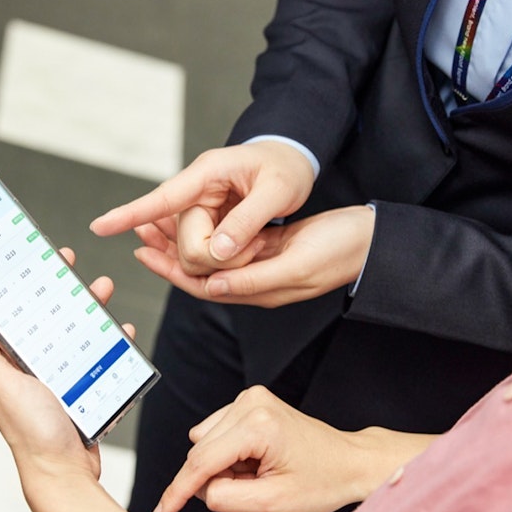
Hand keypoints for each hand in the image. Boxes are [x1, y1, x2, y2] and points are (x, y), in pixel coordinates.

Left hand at [0, 249, 135, 494]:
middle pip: (51, 320)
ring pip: (78, 335)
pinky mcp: (84, 394)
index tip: (40, 265)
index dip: (28, 289)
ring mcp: (60, 382)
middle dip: (64, 292)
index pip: (19, 317)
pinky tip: (124, 333)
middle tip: (75, 266)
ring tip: (105, 290)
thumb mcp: (3, 388)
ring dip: (91, 311)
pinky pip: (100, 360)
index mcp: (12, 365)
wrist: (65, 475)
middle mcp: (34, 372)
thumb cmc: (33, 434)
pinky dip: (113, 345)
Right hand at [89, 140, 314, 274]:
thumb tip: (217, 252)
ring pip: (191, 250)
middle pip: (183, 239)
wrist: (292, 159)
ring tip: (255, 242)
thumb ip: (248, 220)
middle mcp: (196, 189)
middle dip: (215, 255)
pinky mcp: (205, 220)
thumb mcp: (278, 191)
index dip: (130, 214)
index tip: (98, 226)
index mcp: (207, 173)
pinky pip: (199, 249)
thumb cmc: (287, 167)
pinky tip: (233, 250)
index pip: (162, 199)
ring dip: (221, 258)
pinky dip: (217, 257)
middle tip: (256, 245)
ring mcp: (198, 206)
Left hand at [134, 205, 374, 307]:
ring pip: (213, 257)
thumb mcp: (296, 265)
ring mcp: (263, 267)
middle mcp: (255, 283)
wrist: (370, 241)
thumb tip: (212, 285)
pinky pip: (230, 244)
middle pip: (201, 272)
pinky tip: (198, 219)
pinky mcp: (271, 250)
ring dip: (186, 241)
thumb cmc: (339, 251)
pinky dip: (210, 232)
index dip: (171, 270)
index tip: (144, 253)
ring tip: (161, 223)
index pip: (202, 285)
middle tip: (141, 232)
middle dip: (170, 254)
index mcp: (258, 291)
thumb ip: (254, 279)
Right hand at [152, 386, 414, 511]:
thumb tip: (200, 489)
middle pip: (201, 451)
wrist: (349, 462)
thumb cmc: (322, 481)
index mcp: (258, 426)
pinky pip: (217, 432)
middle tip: (249, 491)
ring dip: (222, 466)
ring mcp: (251, 398)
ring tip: (258, 474)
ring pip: (206, 442)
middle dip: (214, 479)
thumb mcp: (272, 504)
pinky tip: (254, 461)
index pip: (202, 462)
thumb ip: (226, 498)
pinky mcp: (251, 401)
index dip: (178, 492)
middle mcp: (251, 403)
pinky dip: (228, 454)